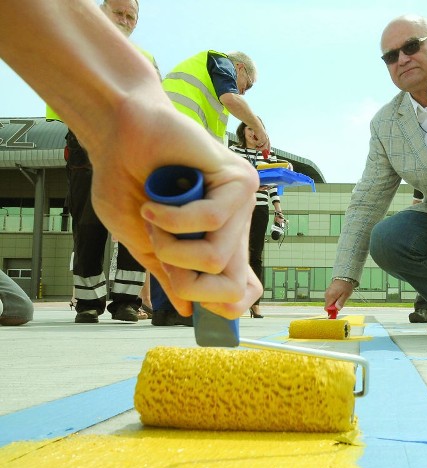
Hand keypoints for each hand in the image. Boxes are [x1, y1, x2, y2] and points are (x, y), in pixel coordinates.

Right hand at [89, 98, 262, 318]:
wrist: (118, 135)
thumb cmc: (126, 183)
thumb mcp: (140, 241)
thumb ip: (166, 274)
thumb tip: (188, 309)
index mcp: (217, 243)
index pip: (243, 293)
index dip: (220, 307)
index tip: (184, 290)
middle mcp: (236, 229)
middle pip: (233, 290)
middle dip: (185, 281)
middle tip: (159, 251)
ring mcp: (242, 206)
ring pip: (216, 259)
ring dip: (170, 246)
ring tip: (153, 215)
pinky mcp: (239, 181)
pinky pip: (210, 220)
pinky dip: (172, 218)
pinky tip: (154, 201)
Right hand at [324, 279, 353, 310]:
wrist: (345, 277)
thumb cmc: (346, 286)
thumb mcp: (345, 295)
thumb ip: (341, 302)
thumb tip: (337, 309)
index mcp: (330, 296)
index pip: (327, 308)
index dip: (331, 311)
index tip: (337, 311)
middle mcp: (327, 295)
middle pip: (328, 305)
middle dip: (334, 306)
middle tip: (341, 303)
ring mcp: (327, 292)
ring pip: (329, 302)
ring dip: (334, 302)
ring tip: (341, 297)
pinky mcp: (328, 290)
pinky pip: (330, 297)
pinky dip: (334, 298)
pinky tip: (339, 295)